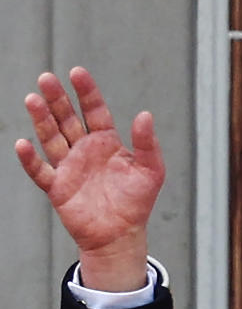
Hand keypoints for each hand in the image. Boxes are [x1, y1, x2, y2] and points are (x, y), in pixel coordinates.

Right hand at [14, 67, 163, 290]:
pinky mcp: (57, 187)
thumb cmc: (137, 203)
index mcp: (107, 142)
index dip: (86, 92)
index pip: (94, 111)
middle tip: (46, 78)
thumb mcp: (151, 171)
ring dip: (41, 120)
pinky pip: (40, 171)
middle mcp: (84, 150)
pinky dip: (30, 159)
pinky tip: (23, 144)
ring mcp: (68, 167)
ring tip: (33, 99)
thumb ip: (147, 144)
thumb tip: (145, 114)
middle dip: (57, 99)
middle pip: (67, 119)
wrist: (121, 235)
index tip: (77, 72)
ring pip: (51, 138)